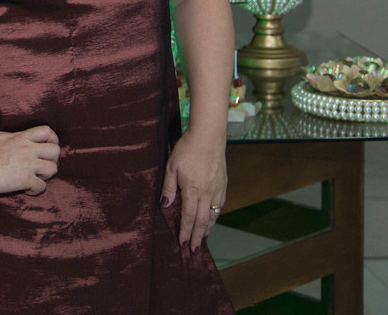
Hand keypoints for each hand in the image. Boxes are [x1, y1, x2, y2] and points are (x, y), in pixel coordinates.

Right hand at [0, 107, 59, 194]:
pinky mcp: (25, 179)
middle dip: (53, 159)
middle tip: (42, 165)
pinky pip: (41, 187)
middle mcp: (28, 149)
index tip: (46, 147)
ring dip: (47, 176)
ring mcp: (28, 165)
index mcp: (22, 137)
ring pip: (53, 169)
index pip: (48, 132)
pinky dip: (36, 190)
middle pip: (56, 151)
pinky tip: (26, 189)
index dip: (53, 140)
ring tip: (36, 177)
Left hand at [161, 128, 226, 251]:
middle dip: (198, 237)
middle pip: (202, 221)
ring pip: (213, 216)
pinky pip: (219, 206)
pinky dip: (215, 217)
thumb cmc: (186, 149)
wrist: (209, 136)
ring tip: (203, 240)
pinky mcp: (223, 184)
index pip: (188, 217)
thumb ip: (168, 187)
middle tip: (194, 251)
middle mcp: (207, 194)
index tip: (183, 244)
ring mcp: (217, 190)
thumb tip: (165, 205)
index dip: (185, 232)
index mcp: (193, 190)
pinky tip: (211, 220)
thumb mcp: (171, 167)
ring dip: (207, 229)